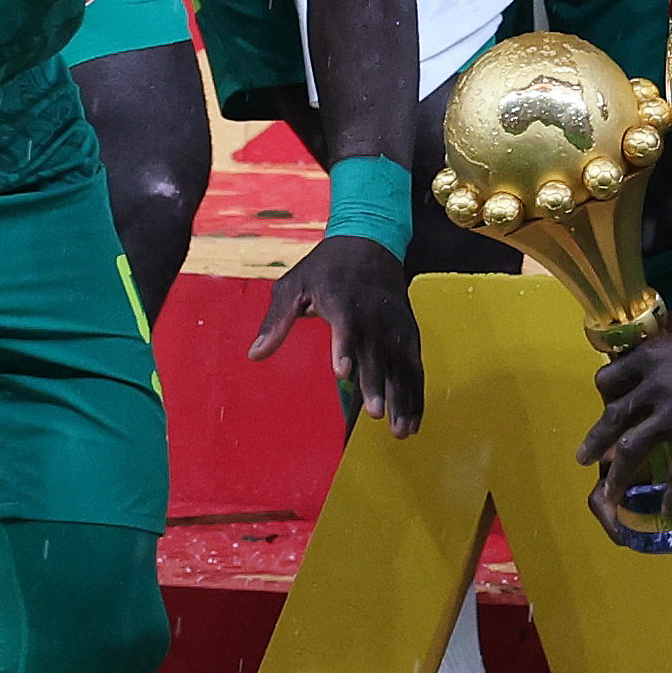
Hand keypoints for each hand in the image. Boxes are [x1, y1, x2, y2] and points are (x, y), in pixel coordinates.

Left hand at [251, 232, 423, 433]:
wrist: (370, 241)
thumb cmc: (326, 267)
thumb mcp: (294, 285)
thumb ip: (276, 320)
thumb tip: (254, 355)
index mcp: (343, 300)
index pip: (346, 325)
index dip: (345, 347)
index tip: (341, 371)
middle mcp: (374, 314)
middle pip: (378, 351)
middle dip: (378, 383)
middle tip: (375, 413)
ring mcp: (395, 325)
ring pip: (402, 364)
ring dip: (403, 397)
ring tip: (400, 431)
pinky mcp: (408, 332)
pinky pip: (415, 366)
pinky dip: (417, 393)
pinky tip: (413, 421)